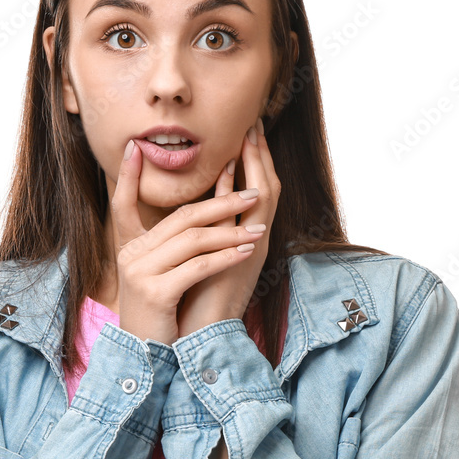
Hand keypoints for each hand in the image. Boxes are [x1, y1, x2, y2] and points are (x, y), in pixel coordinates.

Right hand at [112, 134, 267, 346]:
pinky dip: (225, 257)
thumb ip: (168, 248)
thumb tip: (197, 219)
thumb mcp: (157, 276)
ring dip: (231, 231)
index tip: (143, 148)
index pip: (128, 202)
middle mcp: (132, 255)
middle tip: (254, 192)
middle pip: (182, 218)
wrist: (144, 357)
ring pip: (193, 240)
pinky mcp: (156, 293)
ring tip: (258, 228)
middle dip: (222, 202)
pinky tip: (246, 251)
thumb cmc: (159, 315)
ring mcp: (141, 273)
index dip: (133, 176)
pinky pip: (198, 266)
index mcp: (130, 247)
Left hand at [177, 117, 279, 338]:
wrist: (196, 335)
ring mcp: (249, 248)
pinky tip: (233, 168)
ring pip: (263, 198)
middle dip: (260, 155)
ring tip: (252, 134)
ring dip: (258, 165)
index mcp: (242, 239)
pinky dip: (241, 192)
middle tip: (255, 123)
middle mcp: (252, 240)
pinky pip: (245, 218)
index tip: (246, 134)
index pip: (253, 192)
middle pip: (266, 188)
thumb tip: (192, 210)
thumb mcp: (198, 257)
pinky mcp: (239, 259)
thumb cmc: (192, 301)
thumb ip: (202, 233)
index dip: (252, 162)